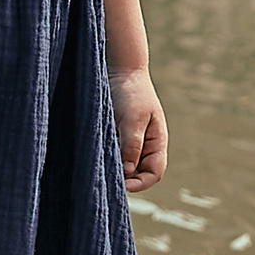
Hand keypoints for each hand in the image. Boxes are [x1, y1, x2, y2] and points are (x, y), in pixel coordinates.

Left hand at [111, 68, 166, 191]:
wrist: (121, 70)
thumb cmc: (131, 92)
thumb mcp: (132, 118)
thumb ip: (131, 145)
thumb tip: (127, 171)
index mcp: (157, 142)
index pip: (154, 173)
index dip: (140, 183)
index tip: (122, 184)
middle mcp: (145, 145)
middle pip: (139, 173)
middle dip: (125, 179)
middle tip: (107, 176)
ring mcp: (131, 140)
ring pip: (124, 165)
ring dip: (115, 168)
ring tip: (101, 164)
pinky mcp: (117, 135)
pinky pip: (114, 154)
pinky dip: (107, 157)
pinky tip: (97, 153)